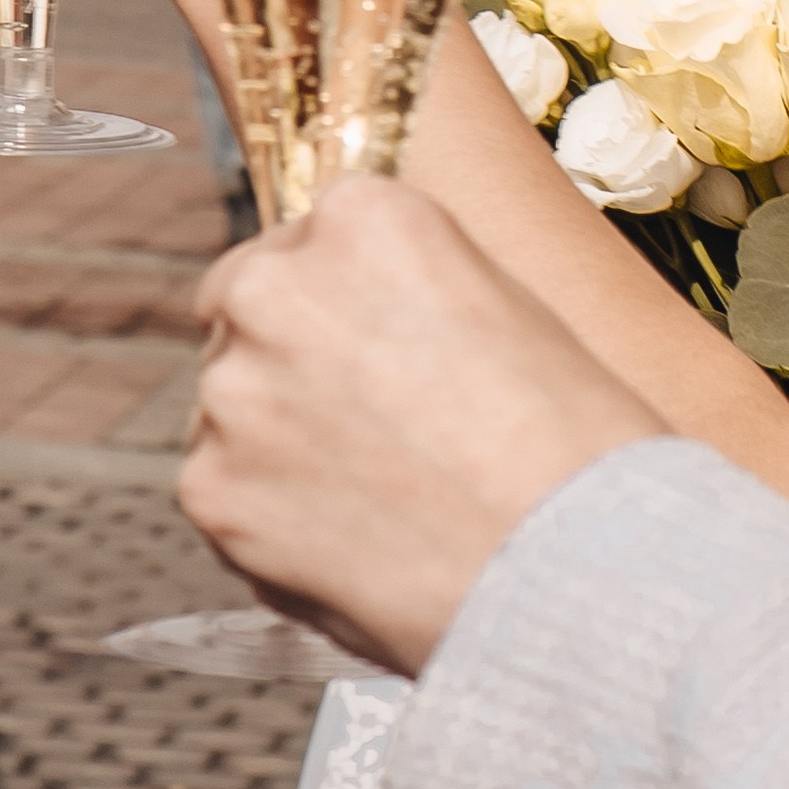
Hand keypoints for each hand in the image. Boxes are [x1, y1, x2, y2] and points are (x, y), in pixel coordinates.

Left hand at [179, 182, 658, 671]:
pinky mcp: (211, 489)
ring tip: (377, 501)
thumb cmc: (575, 444)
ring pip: (233, 406)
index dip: (344, 304)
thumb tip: (355, 325)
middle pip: (251, 309)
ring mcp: (234, 389)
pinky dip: (272, 520)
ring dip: (279, 441)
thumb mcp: (505, 308)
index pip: (310, 241)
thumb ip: (407, 295)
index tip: (375, 352)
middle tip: (368, 428)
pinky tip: (354, 545)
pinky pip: (226, 493)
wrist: (578, 569)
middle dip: (293, 360)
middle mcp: (278, 286)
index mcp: (363, 219)